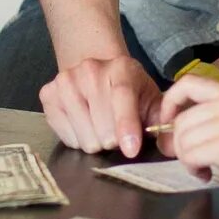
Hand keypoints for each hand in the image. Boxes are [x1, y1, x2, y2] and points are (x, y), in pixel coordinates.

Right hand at [39, 51, 160, 157]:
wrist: (95, 68)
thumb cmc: (128, 90)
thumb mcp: (150, 98)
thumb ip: (162, 119)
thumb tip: (171, 143)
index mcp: (121, 69)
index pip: (121, 99)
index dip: (126, 127)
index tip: (130, 150)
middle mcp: (90, 70)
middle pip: (103, 128)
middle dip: (114, 140)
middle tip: (117, 131)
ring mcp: (65, 81)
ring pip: (84, 137)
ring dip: (97, 141)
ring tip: (101, 127)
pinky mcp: (47, 94)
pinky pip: (66, 137)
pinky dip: (78, 139)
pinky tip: (85, 125)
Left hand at [159, 76, 218, 195]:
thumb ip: (215, 114)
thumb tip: (178, 128)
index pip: (186, 83)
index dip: (169, 103)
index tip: (168, 122)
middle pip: (180, 121)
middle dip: (179, 144)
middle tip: (193, 159)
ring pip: (182, 141)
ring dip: (187, 159)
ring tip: (204, 167)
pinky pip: (190, 156)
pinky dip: (193, 169)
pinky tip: (207, 174)